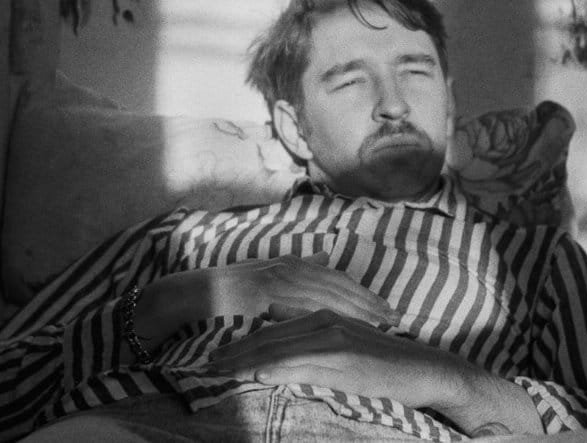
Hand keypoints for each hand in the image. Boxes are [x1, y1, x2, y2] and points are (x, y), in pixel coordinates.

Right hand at [134, 252, 398, 347]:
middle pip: (338, 283)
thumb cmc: (229, 295)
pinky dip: (321, 313)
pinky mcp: (262, 288)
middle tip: (394, 316)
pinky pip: (297, 301)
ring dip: (353, 306)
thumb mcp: (267, 285)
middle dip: (367, 300)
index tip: (386, 309)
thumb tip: (324, 263)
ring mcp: (275, 274)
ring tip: (376, 321)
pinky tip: (340, 325)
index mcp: (292, 264)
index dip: (363, 294)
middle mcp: (288, 265)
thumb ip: (295, 281)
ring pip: (324, 292)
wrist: (192, 293)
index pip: (336, 279)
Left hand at [206, 308, 542, 434]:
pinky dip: (272, 367)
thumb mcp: (346, 356)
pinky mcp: (340, 356)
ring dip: (244, 360)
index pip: (274, 329)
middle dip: (235, 350)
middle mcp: (324, 320)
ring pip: (277, 347)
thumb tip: (286, 366)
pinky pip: (298, 362)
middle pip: (269, 335)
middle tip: (207, 363)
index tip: (220, 353)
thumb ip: (316, 355)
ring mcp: (331, 337)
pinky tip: (252, 374)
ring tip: (219, 371)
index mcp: (324, 315)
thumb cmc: (386, 368)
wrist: (423, 370)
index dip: (244, 341)